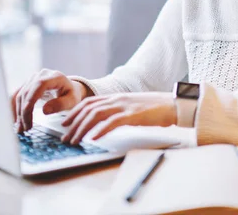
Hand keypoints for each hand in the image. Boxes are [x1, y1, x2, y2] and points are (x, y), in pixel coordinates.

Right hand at [11, 69, 88, 132]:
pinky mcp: (27, 84)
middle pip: (27, 92)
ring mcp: (33, 78)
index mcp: (54, 77)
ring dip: (18, 112)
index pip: (39, 85)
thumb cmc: (71, 94)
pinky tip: (16, 120)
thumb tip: (45, 110)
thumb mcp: (72, 100)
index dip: (31, 99)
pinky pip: (18, 95)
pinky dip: (15, 108)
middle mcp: (41, 75)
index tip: (26, 114)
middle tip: (25, 128)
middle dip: (24, 111)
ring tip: (21, 127)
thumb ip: (61, 104)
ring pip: (20, 95)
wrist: (69, 88)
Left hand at [60, 92, 176, 144]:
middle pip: (88, 109)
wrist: (173, 104)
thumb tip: (105, 123)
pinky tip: (92, 139)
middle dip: (73, 124)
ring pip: (96, 115)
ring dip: (82, 128)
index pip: (89, 102)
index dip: (74, 112)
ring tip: (74, 140)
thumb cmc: (155, 108)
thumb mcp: (132, 108)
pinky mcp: (133, 115)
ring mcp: (124, 106)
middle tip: (65, 137)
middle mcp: (117, 99)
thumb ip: (118, 112)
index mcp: (116, 97)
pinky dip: (100, 130)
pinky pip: (112, 122)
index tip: (64, 123)